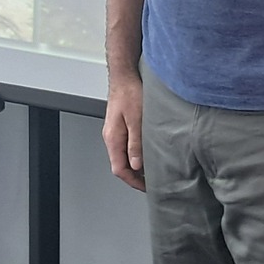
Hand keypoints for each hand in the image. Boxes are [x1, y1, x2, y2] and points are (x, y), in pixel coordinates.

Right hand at [103, 74, 144, 190]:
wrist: (125, 75)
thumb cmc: (130, 93)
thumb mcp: (137, 119)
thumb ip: (136, 143)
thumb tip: (137, 165)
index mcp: (113, 138)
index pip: (119, 169)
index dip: (133, 181)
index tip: (146, 187)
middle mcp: (111, 137)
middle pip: (120, 165)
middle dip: (135, 176)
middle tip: (152, 181)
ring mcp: (115, 132)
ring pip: (123, 156)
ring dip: (136, 165)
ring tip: (152, 169)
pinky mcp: (120, 126)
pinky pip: (126, 146)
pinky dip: (136, 153)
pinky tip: (147, 151)